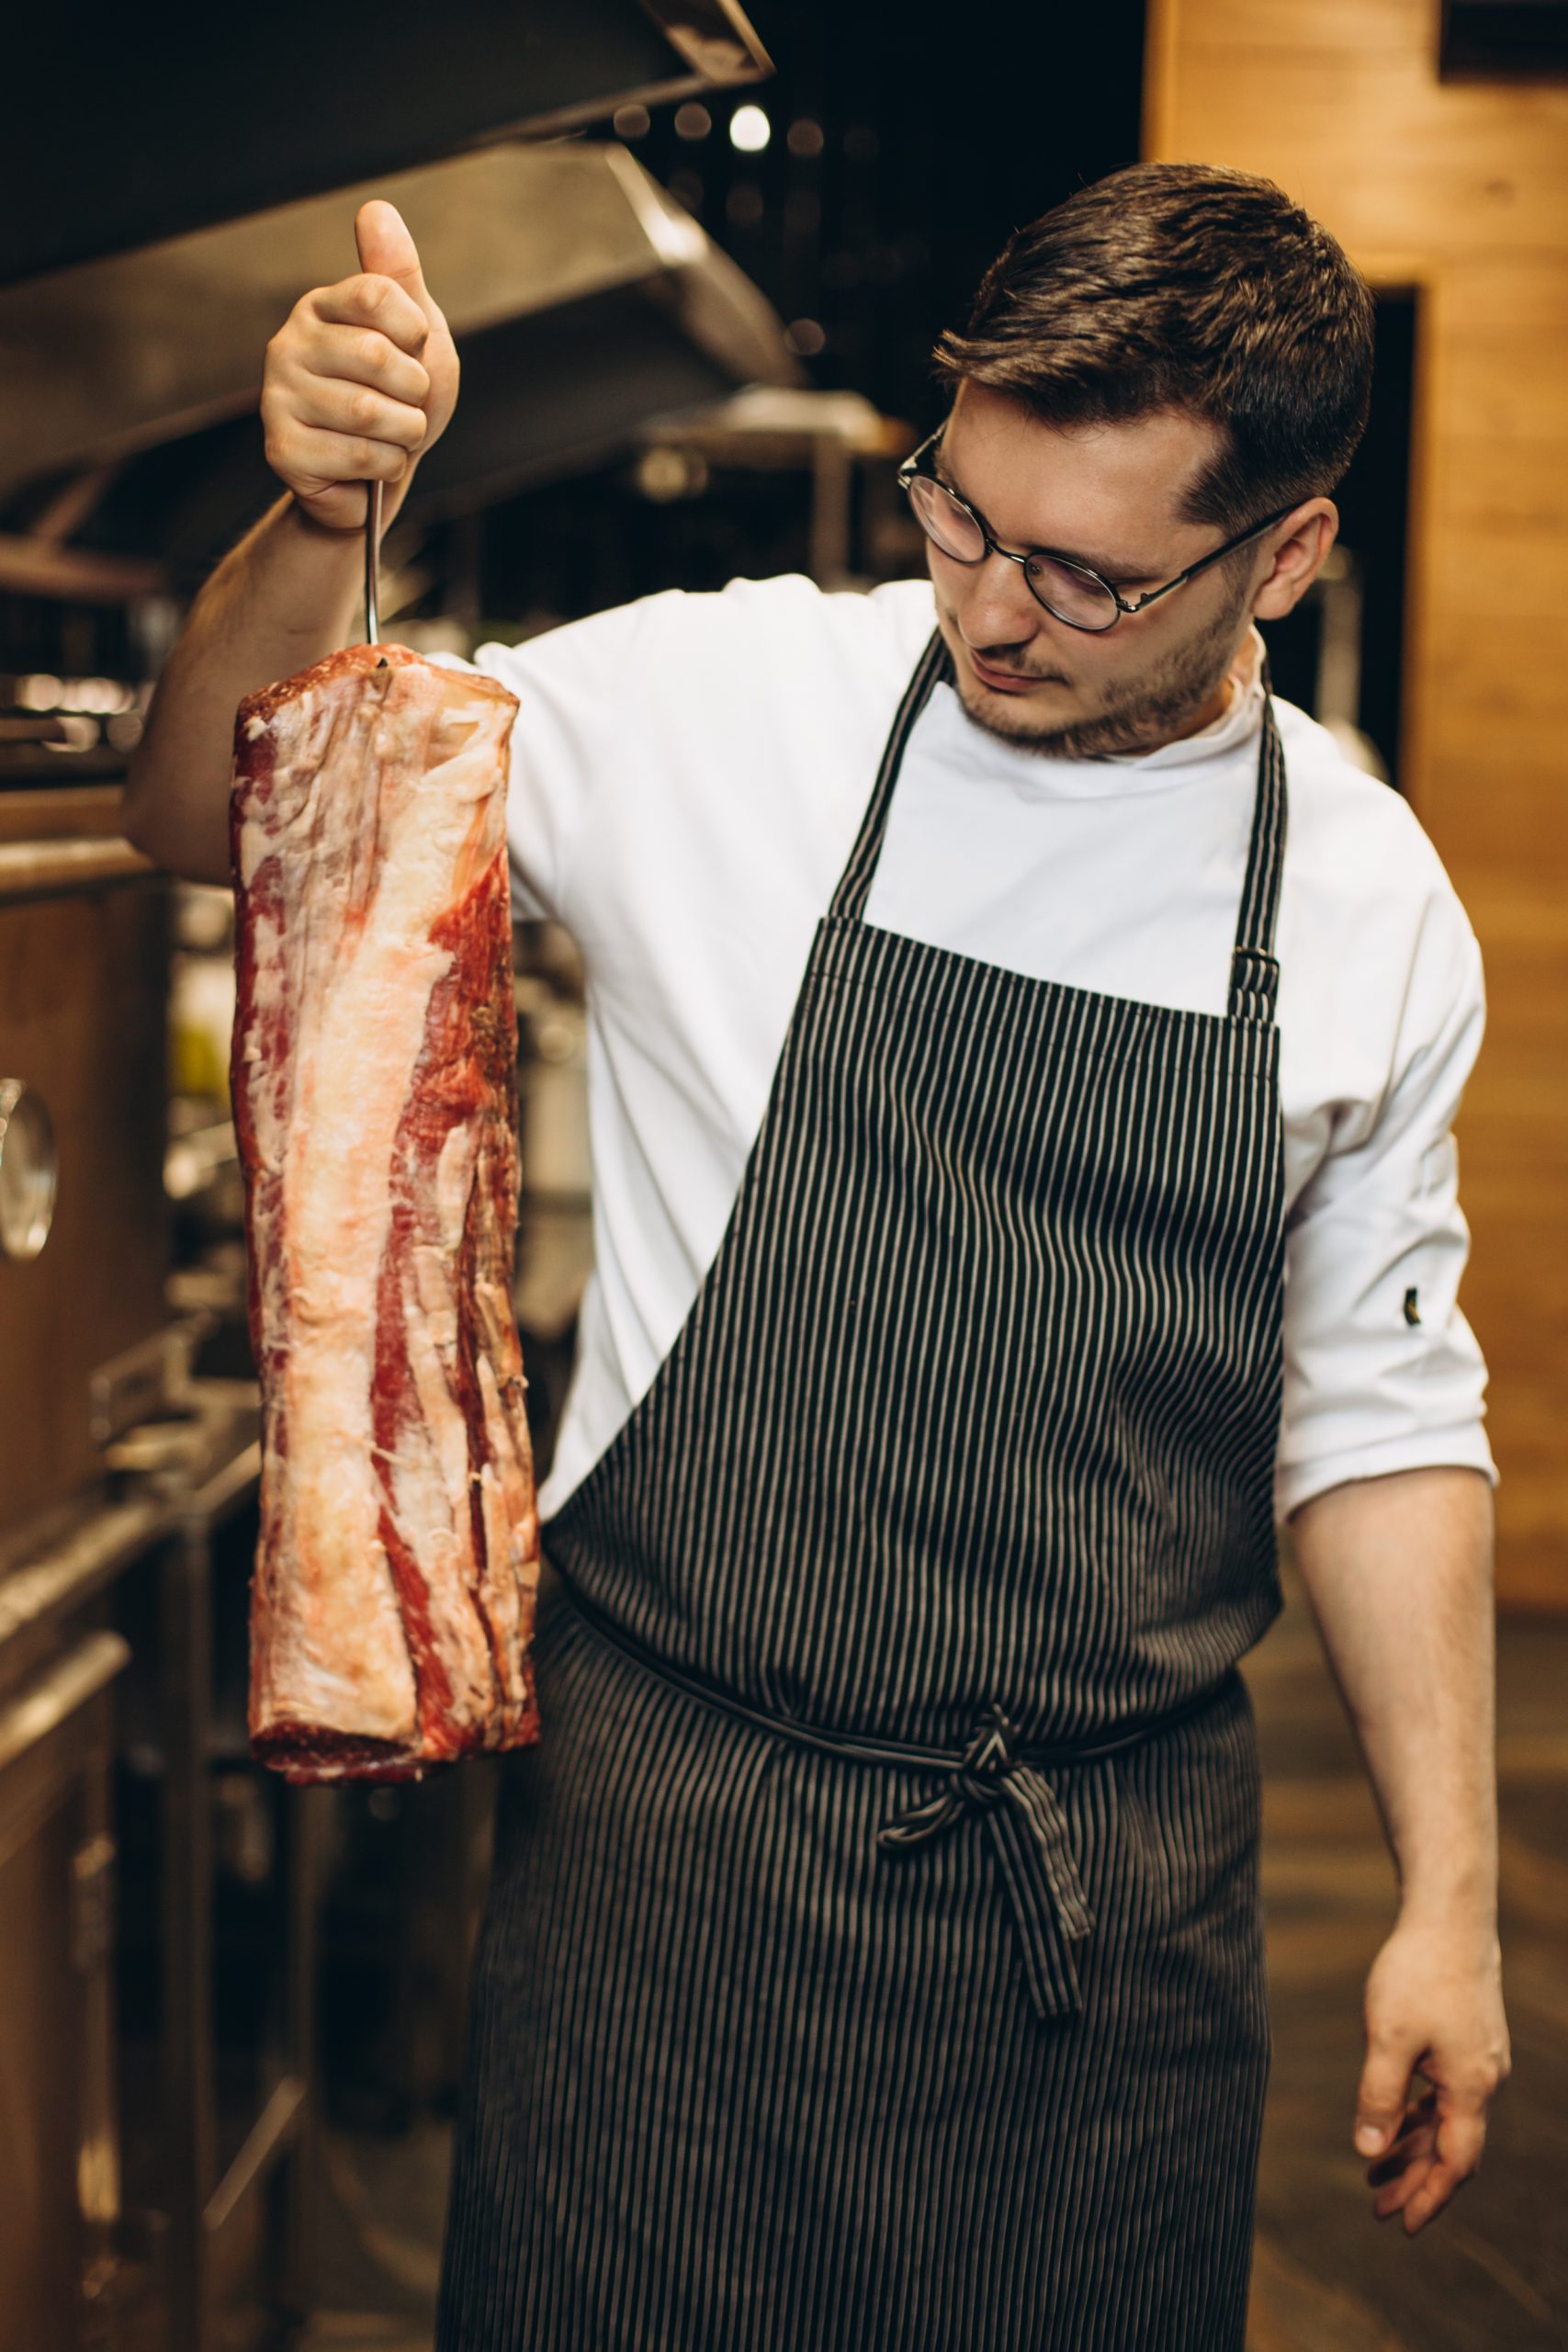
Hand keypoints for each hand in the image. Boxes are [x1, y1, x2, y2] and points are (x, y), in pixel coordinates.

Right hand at [260, 198, 459, 531]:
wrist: (376, 481)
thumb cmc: (399, 402)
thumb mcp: (415, 335)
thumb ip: (398, 276)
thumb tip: (375, 207)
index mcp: (320, 306)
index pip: (377, 294)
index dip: (415, 333)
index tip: (413, 352)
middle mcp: (289, 343)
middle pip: (379, 357)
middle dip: (415, 393)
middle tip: (404, 405)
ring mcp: (278, 395)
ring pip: (371, 413)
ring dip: (404, 434)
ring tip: (390, 436)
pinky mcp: (281, 449)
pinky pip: (360, 456)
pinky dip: (387, 466)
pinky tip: (372, 464)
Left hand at [1353, 1909, 1509, 2232]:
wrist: (1450, 1917)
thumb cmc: (1418, 1973)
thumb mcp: (1389, 2037)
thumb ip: (1379, 2096)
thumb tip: (1368, 2151)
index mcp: (1471, 2088)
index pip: (1454, 2164)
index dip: (1429, 2197)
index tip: (1402, 2226)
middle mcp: (1484, 2080)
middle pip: (1451, 2148)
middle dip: (1416, 2180)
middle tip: (1378, 2208)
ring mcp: (1478, 2059)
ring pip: (1446, 2120)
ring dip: (1413, 2146)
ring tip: (1373, 2170)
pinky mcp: (1467, 2040)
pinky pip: (1445, 2093)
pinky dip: (1419, 2112)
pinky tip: (1393, 2119)